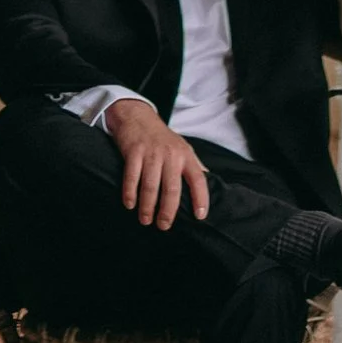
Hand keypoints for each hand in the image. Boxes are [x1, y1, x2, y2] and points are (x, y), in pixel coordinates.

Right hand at [106, 94, 209, 228]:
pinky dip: (130, 194)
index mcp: (186, 155)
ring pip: (150, 186)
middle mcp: (170, 155)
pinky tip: (130, 205)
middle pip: (172, 189)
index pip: (198, 179)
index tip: (200, 216)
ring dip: (147, 207)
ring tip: (146, 220)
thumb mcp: (183, 147)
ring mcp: (151, 153)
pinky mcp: (133, 152)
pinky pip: (132, 177)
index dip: (201, 198)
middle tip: (164, 226)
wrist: (137, 116)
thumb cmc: (162, 137)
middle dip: (168, 211)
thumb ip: (195, 165)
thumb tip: (211, 182)